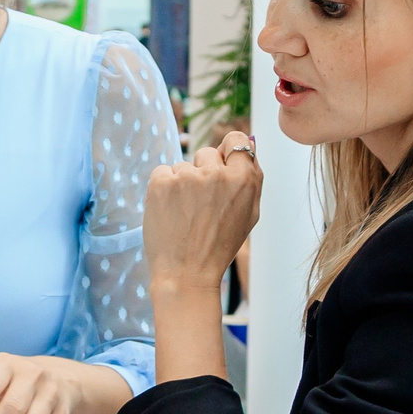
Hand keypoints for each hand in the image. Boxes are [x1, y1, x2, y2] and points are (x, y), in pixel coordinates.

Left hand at [144, 140, 262, 293]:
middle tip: (201, 204)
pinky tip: (170, 212)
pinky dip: (164, 188)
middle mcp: (216, 173)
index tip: (221, 163)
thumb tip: (249, 142)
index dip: (227, 151)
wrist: (186, 273)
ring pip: (183, 166)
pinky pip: (163, 172)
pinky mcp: (161, 182)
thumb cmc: (219, 246)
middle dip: (203, 172)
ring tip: (185, 215)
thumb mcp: (249, 214)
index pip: (237, 140)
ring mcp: (187, 176)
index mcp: (244, 179)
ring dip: (182, 184)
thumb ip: (251, 176)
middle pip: (207, 153)